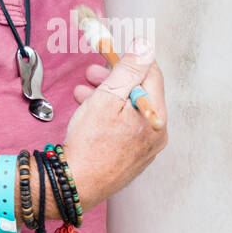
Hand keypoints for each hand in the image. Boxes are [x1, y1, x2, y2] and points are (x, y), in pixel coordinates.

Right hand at [62, 38, 167, 211]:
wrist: (75, 185)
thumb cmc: (90, 144)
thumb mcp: (108, 97)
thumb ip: (128, 70)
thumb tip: (144, 48)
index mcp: (156, 115)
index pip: (152, 74)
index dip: (131, 60)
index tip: (113, 53)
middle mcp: (156, 132)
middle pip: (140, 93)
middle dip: (115, 79)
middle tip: (92, 72)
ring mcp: (145, 148)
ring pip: (129, 111)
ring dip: (107, 96)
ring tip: (83, 93)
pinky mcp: (132, 158)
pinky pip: (125, 129)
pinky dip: (109, 117)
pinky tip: (88, 114)